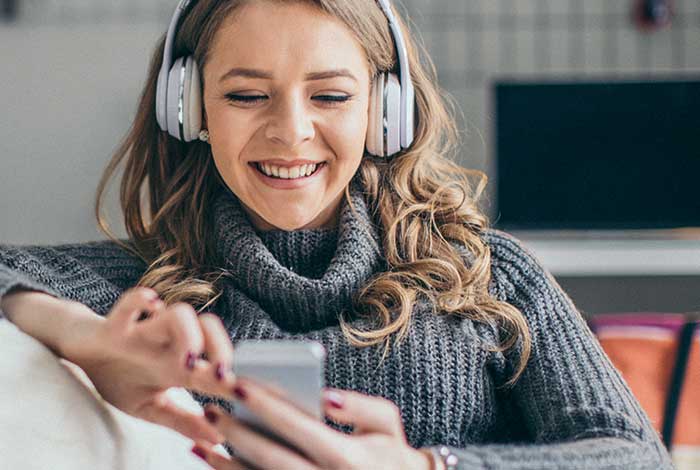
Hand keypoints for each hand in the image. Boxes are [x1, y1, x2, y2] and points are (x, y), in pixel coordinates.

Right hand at [63, 287, 236, 445]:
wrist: (78, 356)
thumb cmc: (119, 378)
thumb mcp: (151, 407)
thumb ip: (182, 421)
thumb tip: (217, 438)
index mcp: (180, 363)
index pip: (216, 365)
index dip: (235, 378)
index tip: (249, 394)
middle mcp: (169, 343)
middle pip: (209, 325)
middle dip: (221, 346)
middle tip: (221, 374)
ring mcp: (145, 332)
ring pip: (178, 313)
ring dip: (188, 334)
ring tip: (187, 360)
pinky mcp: (115, 326)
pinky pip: (128, 303)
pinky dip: (140, 301)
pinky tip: (152, 306)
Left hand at [189, 378, 433, 469]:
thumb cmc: (391, 454)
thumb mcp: (387, 423)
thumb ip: (360, 406)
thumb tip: (324, 396)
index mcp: (347, 458)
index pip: (300, 427)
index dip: (268, 406)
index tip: (239, 383)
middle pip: (272, 457)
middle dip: (238, 431)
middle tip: (211, 406)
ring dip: (226, 459)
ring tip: (204, 433)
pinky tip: (211, 458)